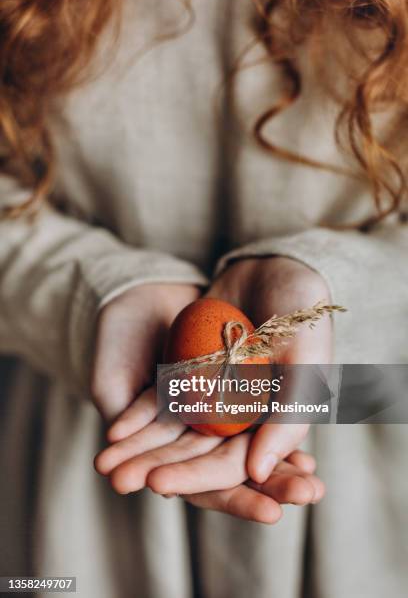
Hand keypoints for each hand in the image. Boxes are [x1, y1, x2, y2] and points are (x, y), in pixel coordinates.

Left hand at [95, 257, 328, 520]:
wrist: (277, 267)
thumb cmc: (302, 314)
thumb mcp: (305, 362)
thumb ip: (288, 418)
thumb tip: (255, 473)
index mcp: (272, 427)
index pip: (232, 465)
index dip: (197, 477)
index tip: (158, 485)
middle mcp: (241, 420)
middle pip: (196, 454)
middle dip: (158, 469)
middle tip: (118, 481)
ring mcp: (214, 397)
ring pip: (174, 433)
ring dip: (141, 452)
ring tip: (105, 465)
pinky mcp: (191, 374)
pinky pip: (163, 400)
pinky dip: (140, 416)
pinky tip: (114, 430)